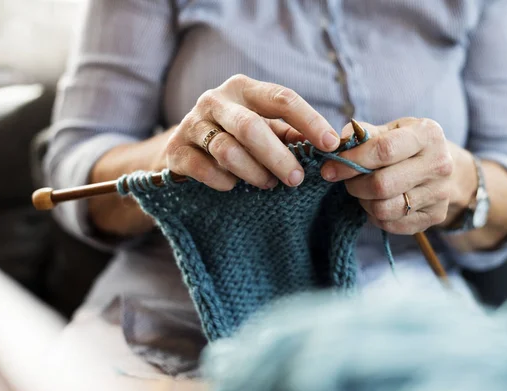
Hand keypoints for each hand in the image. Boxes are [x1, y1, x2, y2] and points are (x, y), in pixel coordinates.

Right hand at [165, 74, 339, 189]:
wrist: (183, 148)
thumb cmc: (235, 136)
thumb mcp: (264, 128)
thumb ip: (291, 134)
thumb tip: (329, 147)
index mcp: (244, 88)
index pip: (282, 98)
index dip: (310, 121)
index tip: (330, 145)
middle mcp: (215, 100)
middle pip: (251, 126)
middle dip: (278, 156)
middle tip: (296, 179)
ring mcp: (192, 124)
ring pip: (227, 150)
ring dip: (253, 172)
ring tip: (267, 184)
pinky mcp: (176, 149)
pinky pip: (204, 168)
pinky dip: (224, 181)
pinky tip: (233, 186)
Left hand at [320, 118, 476, 234]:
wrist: (444, 169)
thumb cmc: (408, 146)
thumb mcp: (391, 130)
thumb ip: (363, 134)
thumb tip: (336, 144)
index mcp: (427, 134)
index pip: (383, 150)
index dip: (351, 161)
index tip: (330, 167)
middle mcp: (439, 164)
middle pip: (382, 185)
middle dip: (354, 185)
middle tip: (347, 181)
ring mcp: (439, 193)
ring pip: (385, 209)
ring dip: (364, 202)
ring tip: (363, 191)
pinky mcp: (435, 216)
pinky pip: (392, 224)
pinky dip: (375, 216)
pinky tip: (376, 203)